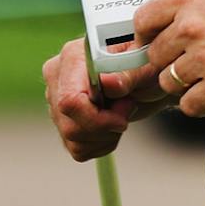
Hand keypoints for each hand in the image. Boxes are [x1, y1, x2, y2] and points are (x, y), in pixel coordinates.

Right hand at [42, 35, 169, 161]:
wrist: (148, 74)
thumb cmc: (146, 64)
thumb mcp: (146, 66)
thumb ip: (127, 74)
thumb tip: (108, 84)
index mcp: (73, 57)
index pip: (69, 101)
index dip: (97, 119)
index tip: (123, 118)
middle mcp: (58, 77)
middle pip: (70, 125)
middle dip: (105, 129)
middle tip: (127, 109)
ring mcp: (56, 99)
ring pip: (72, 139)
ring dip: (105, 137)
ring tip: (120, 115)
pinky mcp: (62, 119)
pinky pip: (76, 148)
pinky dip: (100, 145)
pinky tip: (111, 127)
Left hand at [133, 0, 204, 116]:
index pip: (143, 20)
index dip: (145, 32)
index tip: (152, 39)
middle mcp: (192, 28)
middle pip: (153, 54)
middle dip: (164, 58)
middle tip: (181, 59)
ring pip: (168, 81)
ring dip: (179, 82)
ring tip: (199, 75)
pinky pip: (189, 104)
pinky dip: (196, 103)